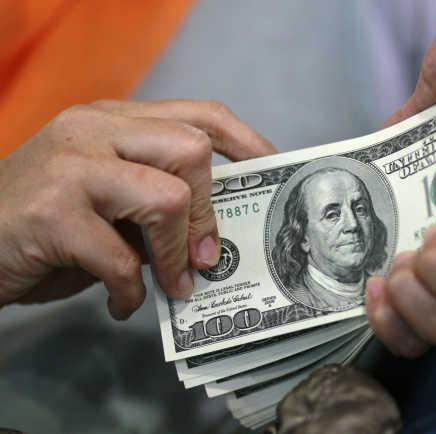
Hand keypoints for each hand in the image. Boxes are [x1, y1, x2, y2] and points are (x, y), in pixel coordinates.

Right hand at [0, 100, 274, 318]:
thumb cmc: (47, 223)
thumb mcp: (109, 199)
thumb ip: (156, 202)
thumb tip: (213, 237)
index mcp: (114, 120)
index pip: (199, 114)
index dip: (246, 142)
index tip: (272, 173)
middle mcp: (93, 130)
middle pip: (191, 149)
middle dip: (208, 211)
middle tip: (207, 257)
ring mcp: (70, 166)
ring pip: (165, 197)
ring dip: (175, 255)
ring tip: (173, 286)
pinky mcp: (51, 213)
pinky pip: (119, 258)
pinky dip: (128, 292)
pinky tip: (120, 304)